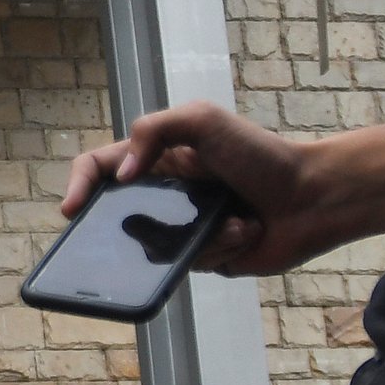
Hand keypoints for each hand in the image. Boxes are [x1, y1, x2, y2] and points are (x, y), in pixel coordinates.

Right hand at [62, 100, 384, 276]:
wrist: (313, 198)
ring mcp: (184, 226)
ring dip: (199, 235)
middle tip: (133, 234)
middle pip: (119, 214)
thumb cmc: (261, 155)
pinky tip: (245, 233)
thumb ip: (152, 130)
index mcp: (159, 157)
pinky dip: (220, 249)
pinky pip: (191, 264)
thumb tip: (121, 174)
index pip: (102, 166)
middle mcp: (166, 192)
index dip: (79, 184)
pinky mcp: (207, 256)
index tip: (71, 209)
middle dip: (124, 228)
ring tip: (234, 222)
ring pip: (157, 247)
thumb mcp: (203, 120)